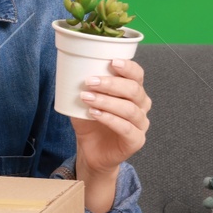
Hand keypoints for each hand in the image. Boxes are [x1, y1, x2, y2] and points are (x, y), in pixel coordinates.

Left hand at [73, 57, 150, 177]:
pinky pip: (126, 128)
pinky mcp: (136, 141)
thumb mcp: (85, 102)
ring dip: (106, 101)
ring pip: (129, 109)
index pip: (137, 75)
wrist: (91, 151)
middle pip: (134, 90)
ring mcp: (141, 124)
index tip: (112, 61)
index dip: (128, 67)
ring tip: (87, 97)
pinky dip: (109, 119)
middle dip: (111, 83)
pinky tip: (94, 113)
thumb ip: (85, 87)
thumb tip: (71, 70)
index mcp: (133, 92)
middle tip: (90, 81)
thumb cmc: (91, 123)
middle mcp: (141, 106)